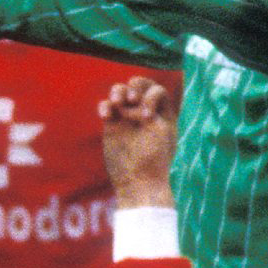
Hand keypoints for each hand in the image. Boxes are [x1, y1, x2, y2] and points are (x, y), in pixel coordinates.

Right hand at [100, 75, 177, 204]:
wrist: (138, 183)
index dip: (150, 96)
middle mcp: (145, 112)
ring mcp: (128, 118)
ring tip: (117, 102)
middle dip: (134, 86)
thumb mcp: (160, 133)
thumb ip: (150, 111)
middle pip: (139, 85)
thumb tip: (132, 103)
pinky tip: (105, 116)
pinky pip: (107, 107)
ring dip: (118, 91)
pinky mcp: (112, 125)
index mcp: (162, 113)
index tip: (146, 116)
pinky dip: (105, 106)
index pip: (156, 90)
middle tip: (131, 99)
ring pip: (121, 92)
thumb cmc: (154, 161)